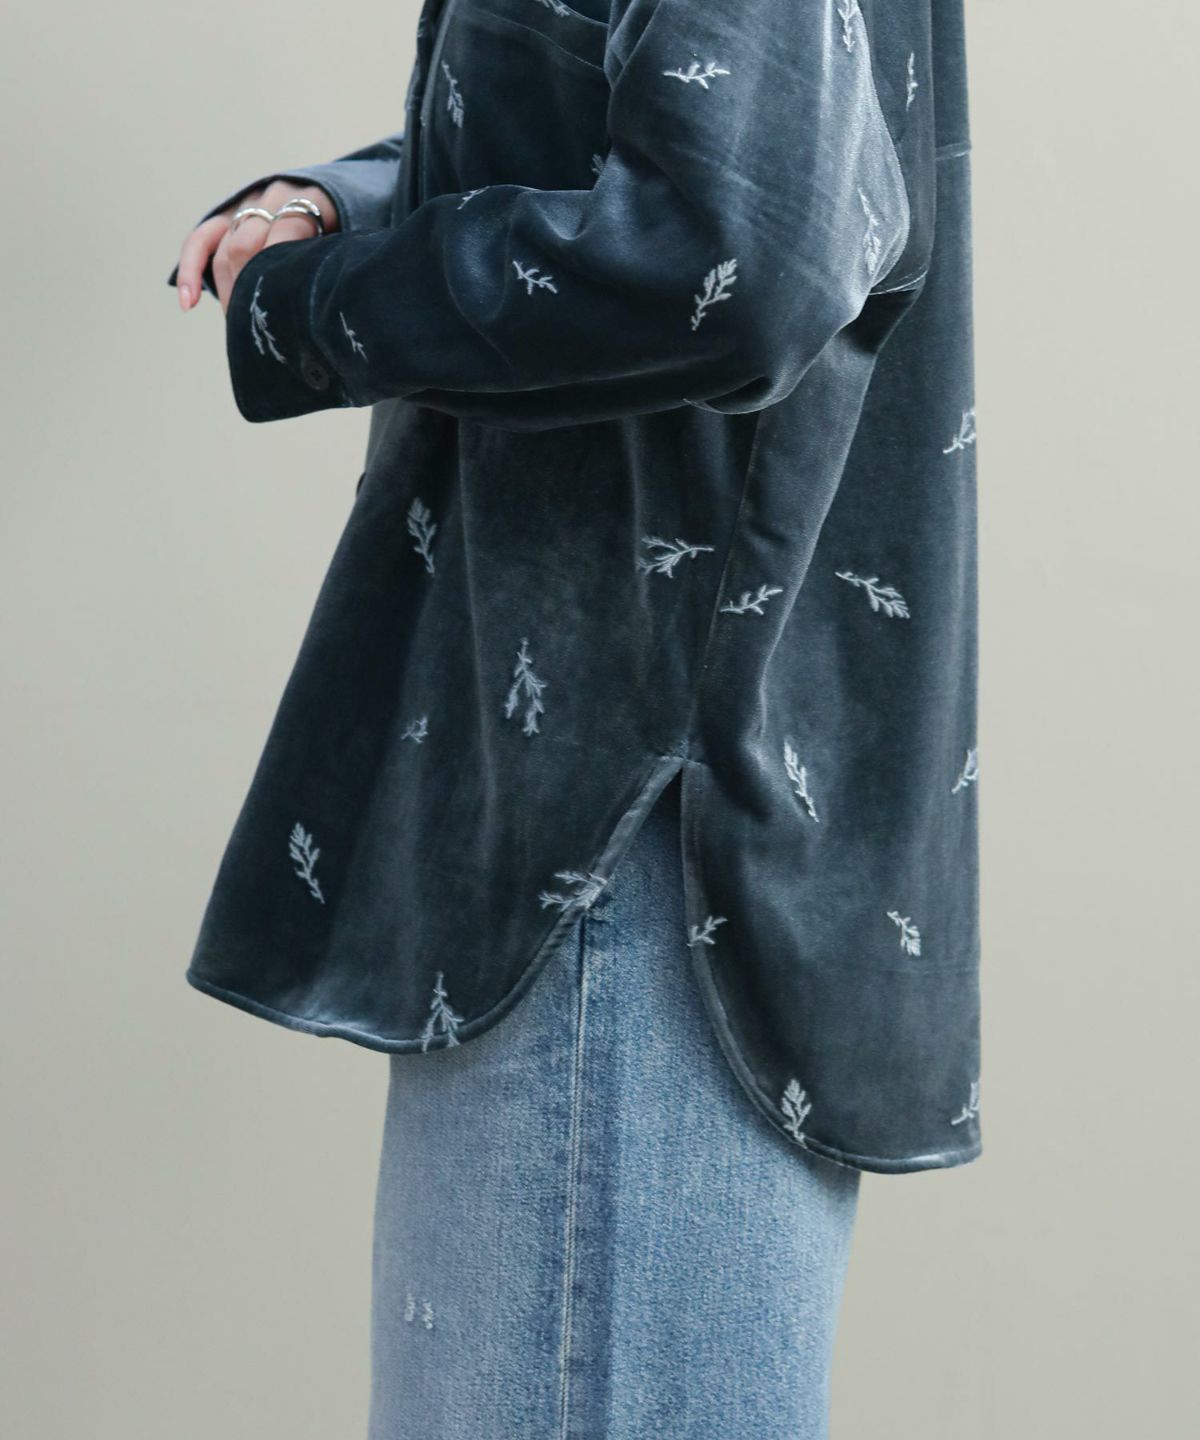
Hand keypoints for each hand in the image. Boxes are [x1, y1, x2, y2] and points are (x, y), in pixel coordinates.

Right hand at [174, 180, 339, 314]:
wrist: (336, 201)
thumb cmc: (348, 238)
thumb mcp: (352, 244)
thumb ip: (338, 263)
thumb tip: (331, 310)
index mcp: (311, 198)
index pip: (288, 229)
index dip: (281, 270)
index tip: (282, 310)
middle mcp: (274, 197)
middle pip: (248, 246)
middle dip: (250, 292)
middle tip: (262, 330)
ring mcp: (248, 206)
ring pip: (226, 250)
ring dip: (230, 293)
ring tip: (239, 326)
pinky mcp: (227, 217)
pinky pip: (200, 241)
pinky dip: (190, 270)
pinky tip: (189, 303)